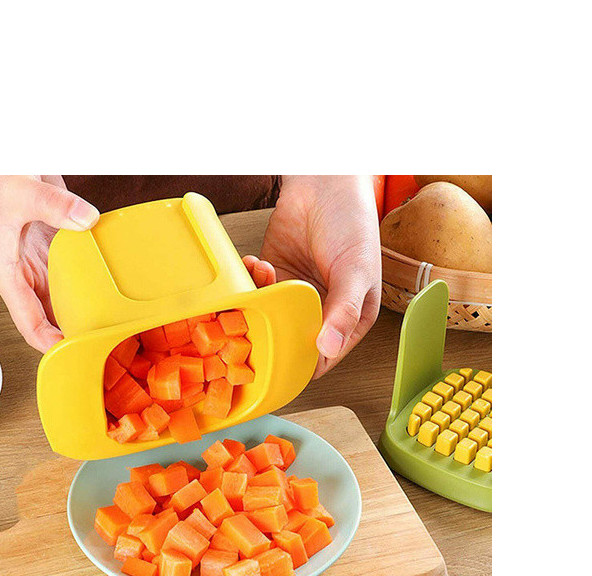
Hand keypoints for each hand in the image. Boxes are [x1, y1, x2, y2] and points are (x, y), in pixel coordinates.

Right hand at [0, 175, 99, 352]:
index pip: (29, 324)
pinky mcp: (57, 241)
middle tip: (109, 344)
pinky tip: (115, 286)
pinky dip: (94, 279)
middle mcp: (26, 271)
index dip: (52, 345)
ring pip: (67, 298)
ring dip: (87, 310)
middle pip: (53, 317)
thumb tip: (86, 219)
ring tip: (117, 325)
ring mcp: (43, 258)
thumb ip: (54, 207)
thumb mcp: (21, 192)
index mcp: (8, 273)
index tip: (76, 356)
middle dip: (76, 333)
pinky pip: (78, 270)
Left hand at [258, 175, 381, 377]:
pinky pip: (255, 292)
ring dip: (260, 303)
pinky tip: (257, 263)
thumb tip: (327, 347)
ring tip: (265, 275)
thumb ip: (344, 311)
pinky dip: (250, 282)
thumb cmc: (352, 223)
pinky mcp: (273, 276)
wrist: (326, 181)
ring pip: (268, 318)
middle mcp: (319, 311)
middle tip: (256, 322)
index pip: (322, 359)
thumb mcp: (356, 271)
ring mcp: (294, 295)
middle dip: (271, 334)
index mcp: (347, 320)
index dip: (300, 363)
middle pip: (289, 342)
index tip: (277, 357)